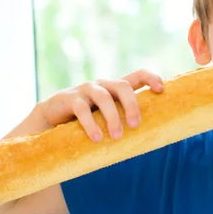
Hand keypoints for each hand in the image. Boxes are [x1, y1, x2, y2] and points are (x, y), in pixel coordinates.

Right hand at [38, 69, 163, 141]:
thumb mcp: (107, 117)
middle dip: (132, 105)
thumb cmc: (87, 121)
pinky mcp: (68, 99)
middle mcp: (102, 85)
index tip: (161, 90)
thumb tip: (152, 139)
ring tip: (117, 136)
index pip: (138, 74)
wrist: (50, 119)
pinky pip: (81, 109)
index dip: (151, 78)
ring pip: (103, 97)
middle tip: (135, 125)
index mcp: (116, 88)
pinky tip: (97, 138)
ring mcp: (85, 89)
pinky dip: (91, 124)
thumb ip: (124, 121)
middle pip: (122, 85)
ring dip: (112, 117)